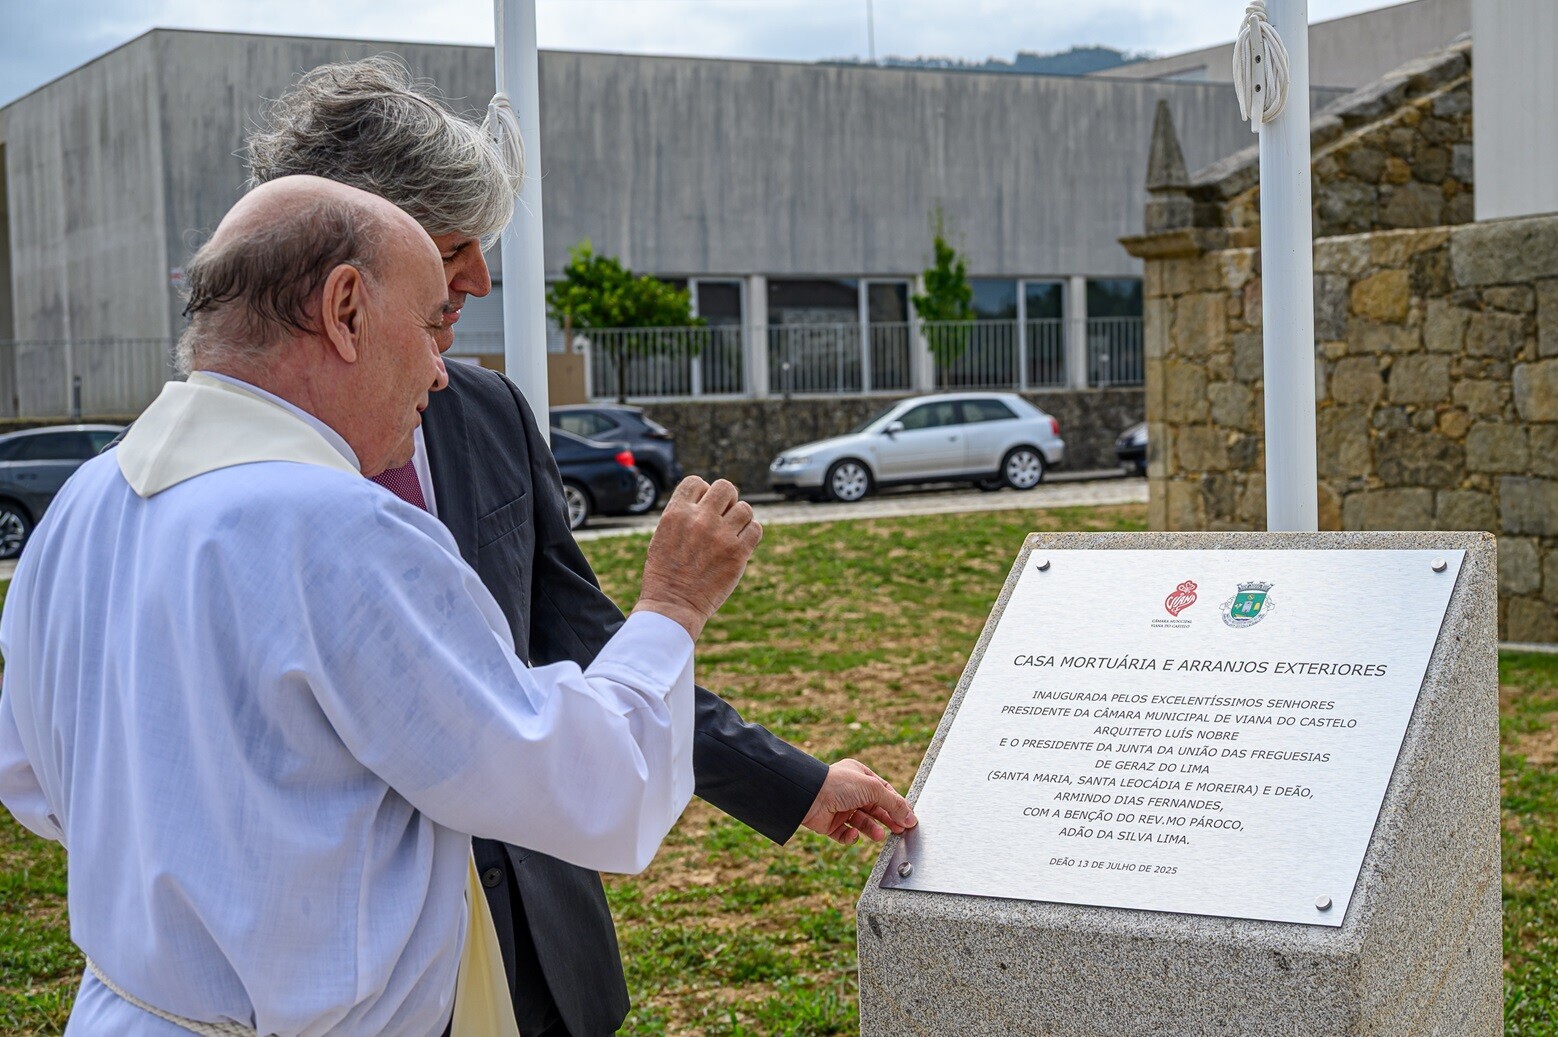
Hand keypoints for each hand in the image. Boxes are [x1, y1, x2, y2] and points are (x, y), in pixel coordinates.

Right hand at [633, 477, 761, 639]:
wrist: (673, 605)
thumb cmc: (665, 573)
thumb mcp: (663, 535)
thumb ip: (684, 515)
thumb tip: (708, 500)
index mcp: (676, 513)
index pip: (695, 482)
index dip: (702, 492)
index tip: (702, 508)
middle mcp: (700, 519)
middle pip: (726, 487)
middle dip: (727, 499)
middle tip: (723, 516)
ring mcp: (721, 536)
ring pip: (745, 508)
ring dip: (740, 518)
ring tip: (731, 534)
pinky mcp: (738, 553)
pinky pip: (756, 529)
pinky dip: (751, 534)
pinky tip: (740, 544)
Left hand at [801, 759, 916, 844]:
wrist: (809, 797)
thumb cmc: (840, 784)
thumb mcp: (873, 789)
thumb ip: (894, 804)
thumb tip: (911, 818)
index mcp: (860, 775)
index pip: (884, 790)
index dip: (897, 804)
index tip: (909, 818)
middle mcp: (850, 791)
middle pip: (875, 808)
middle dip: (887, 819)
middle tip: (900, 830)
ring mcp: (840, 807)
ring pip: (862, 822)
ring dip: (872, 829)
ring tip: (879, 835)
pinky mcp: (830, 823)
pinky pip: (845, 834)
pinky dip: (850, 837)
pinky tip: (853, 834)